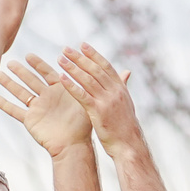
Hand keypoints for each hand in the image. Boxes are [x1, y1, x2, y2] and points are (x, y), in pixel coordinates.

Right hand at [0, 54, 90, 159]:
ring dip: (9, 83)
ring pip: (20, 92)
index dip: (38, 64)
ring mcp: (37, 108)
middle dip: (20, 71)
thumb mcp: (83, 100)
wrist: (74, 145)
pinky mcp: (30, 120)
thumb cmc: (82, 125)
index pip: (47, 73)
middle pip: (30, 80)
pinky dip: (3, 104)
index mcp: (60, 91)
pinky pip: (14, 110)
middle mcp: (47, 98)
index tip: (29, 55)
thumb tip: (79, 67)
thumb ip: (78, 84)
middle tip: (10, 62)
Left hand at [57, 44, 146, 160]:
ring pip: (87, 79)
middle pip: (95, 69)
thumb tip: (126, 73)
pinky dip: (71, 85)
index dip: (94, 55)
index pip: (106, 66)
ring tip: (60, 59)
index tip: (83, 45)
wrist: (129, 145)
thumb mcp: (127, 103)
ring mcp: (106, 101)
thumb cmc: (126, 127)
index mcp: (121, 88)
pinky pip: (82, 95)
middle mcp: (114, 92)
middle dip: (80, 57)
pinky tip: (61, 78)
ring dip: (73, 67)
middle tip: (66, 48)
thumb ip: (123, 87)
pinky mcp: (98, 112)